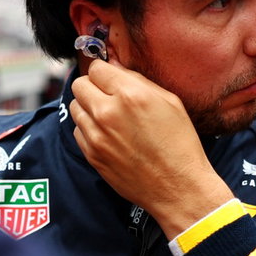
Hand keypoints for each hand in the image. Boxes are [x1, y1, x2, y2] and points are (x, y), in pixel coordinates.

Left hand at [67, 54, 232, 237]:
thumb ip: (138, 81)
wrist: (178, 188)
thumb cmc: (180, 144)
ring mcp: (96, 136)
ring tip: (109, 116)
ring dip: (88, 107)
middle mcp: (107, 113)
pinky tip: (108, 134)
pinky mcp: (91, 155)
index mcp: (130, 95)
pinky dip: (88, 128)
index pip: (97, 68)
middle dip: (93, 86)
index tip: (110, 77)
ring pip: (75, 107)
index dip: (104, 71)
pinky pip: (78, 130)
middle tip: (107, 95)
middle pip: (79, 85)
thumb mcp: (170, 102)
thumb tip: (115, 68)